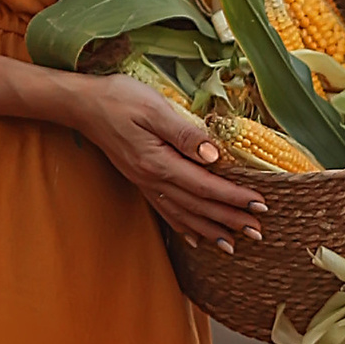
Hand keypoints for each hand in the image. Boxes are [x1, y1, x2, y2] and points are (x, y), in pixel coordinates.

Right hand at [72, 77, 268, 250]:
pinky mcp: (141, 181)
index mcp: (160, 162)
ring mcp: (146, 183)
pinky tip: (195, 239)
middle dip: (230, 220)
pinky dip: (184, 227)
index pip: (206, 186)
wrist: (84, 105)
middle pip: (199, 206)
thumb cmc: (120, 99)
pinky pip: (166, 211)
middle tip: (258, 232)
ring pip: (184, 214)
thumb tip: (214, 156)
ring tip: (233, 244)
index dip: (235, 198)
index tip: (260, 206)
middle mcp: (153, 179)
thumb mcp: (154, 108)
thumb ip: (184, 134)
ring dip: (210, 230)